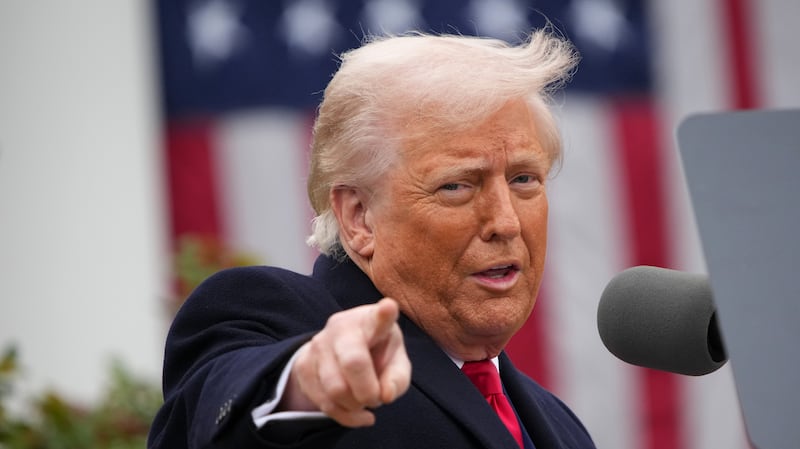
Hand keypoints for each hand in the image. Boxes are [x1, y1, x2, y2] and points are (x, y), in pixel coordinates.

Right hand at [278, 298, 411, 426]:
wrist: (342, 353)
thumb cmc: (377, 355)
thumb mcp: (396, 363)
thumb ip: (397, 379)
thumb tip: (385, 395)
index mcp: (371, 321)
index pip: (378, 317)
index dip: (384, 314)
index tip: (389, 308)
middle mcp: (342, 326)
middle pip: (353, 363)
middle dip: (368, 392)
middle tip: (376, 398)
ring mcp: (318, 344)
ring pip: (335, 389)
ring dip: (355, 406)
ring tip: (364, 400)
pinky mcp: (303, 364)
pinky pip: (324, 402)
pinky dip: (344, 415)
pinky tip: (354, 411)